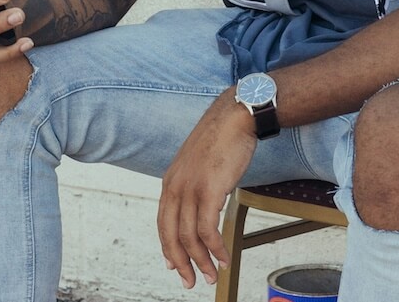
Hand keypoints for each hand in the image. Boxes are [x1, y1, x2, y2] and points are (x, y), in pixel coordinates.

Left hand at [157, 91, 255, 289]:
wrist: (235, 117)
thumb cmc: (221, 138)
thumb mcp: (198, 164)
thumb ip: (193, 184)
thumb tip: (200, 204)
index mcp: (170, 182)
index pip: (163, 223)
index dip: (168, 248)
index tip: (175, 266)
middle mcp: (175, 187)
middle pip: (171, 235)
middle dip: (181, 263)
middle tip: (191, 281)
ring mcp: (190, 189)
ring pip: (189, 237)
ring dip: (201, 261)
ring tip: (211, 275)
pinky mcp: (209, 190)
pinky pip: (208, 229)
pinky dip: (215, 248)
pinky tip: (224, 256)